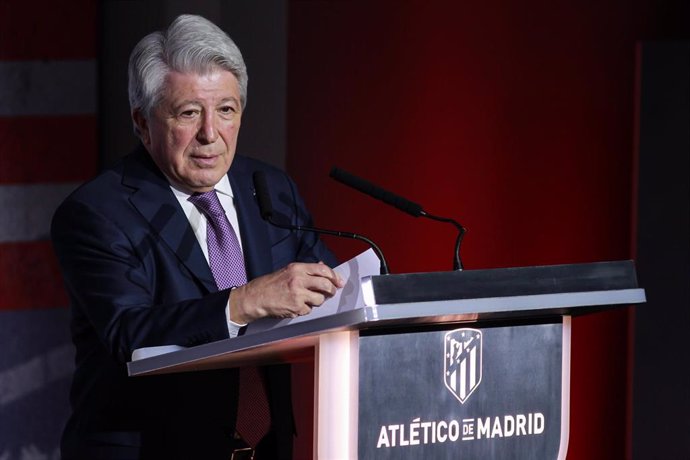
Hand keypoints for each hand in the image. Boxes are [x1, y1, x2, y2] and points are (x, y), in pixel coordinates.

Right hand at [229, 262, 344, 323]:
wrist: (255, 297)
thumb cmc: (270, 284)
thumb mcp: (288, 271)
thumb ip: (306, 270)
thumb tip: (322, 266)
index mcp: (297, 268)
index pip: (323, 269)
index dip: (334, 276)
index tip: (338, 281)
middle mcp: (298, 280)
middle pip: (325, 284)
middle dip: (331, 290)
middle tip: (331, 292)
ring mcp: (297, 294)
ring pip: (319, 300)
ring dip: (316, 301)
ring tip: (307, 299)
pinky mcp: (296, 307)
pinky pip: (308, 310)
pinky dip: (305, 309)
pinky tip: (296, 305)